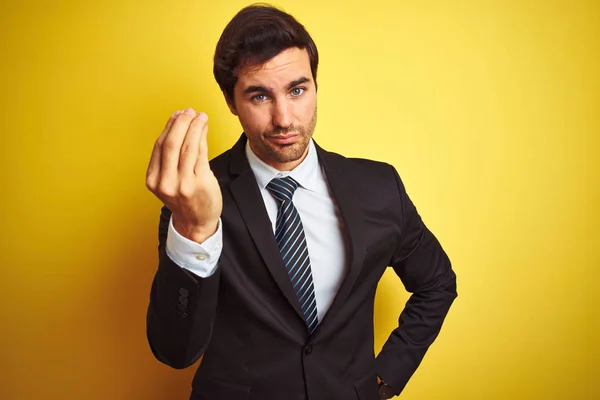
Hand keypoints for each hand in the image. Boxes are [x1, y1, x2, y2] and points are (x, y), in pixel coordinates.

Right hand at [146, 108, 221, 242]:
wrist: (197, 223)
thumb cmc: (185, 198)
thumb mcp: (169, 179)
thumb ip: (170, 156)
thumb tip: (178, 123)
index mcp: (153, 180)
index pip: (160, 145)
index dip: (169, 126)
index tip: (178, 114)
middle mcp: (166, 182)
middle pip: (172, 143)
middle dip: (181, 123)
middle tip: (189, 112)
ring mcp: (183, 184)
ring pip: (188, 146)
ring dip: (194, 127)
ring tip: (200, 116)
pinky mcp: (201, 183)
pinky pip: (201, 154)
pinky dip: (202, 137)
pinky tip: (204, 128)